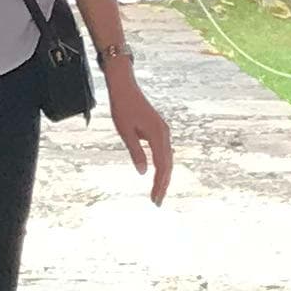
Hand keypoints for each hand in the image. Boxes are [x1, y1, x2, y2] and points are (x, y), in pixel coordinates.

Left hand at [105, 54, 172, 207]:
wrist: (125, 87)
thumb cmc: (123, 108)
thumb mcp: (126, 132)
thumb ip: (136, 152)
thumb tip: (143, 173)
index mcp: (157, 135)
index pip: (162, 166)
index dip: (159, 185)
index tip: (155, 200)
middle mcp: (164, 133)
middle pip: (167, 165)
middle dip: (163, 184)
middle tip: (156, 202)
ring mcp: (163, 131)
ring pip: (167, 158)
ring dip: (163, 176)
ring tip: (157, 192)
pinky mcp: (159, 129)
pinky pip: (164, 151)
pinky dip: (163, 165)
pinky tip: (158, 173)